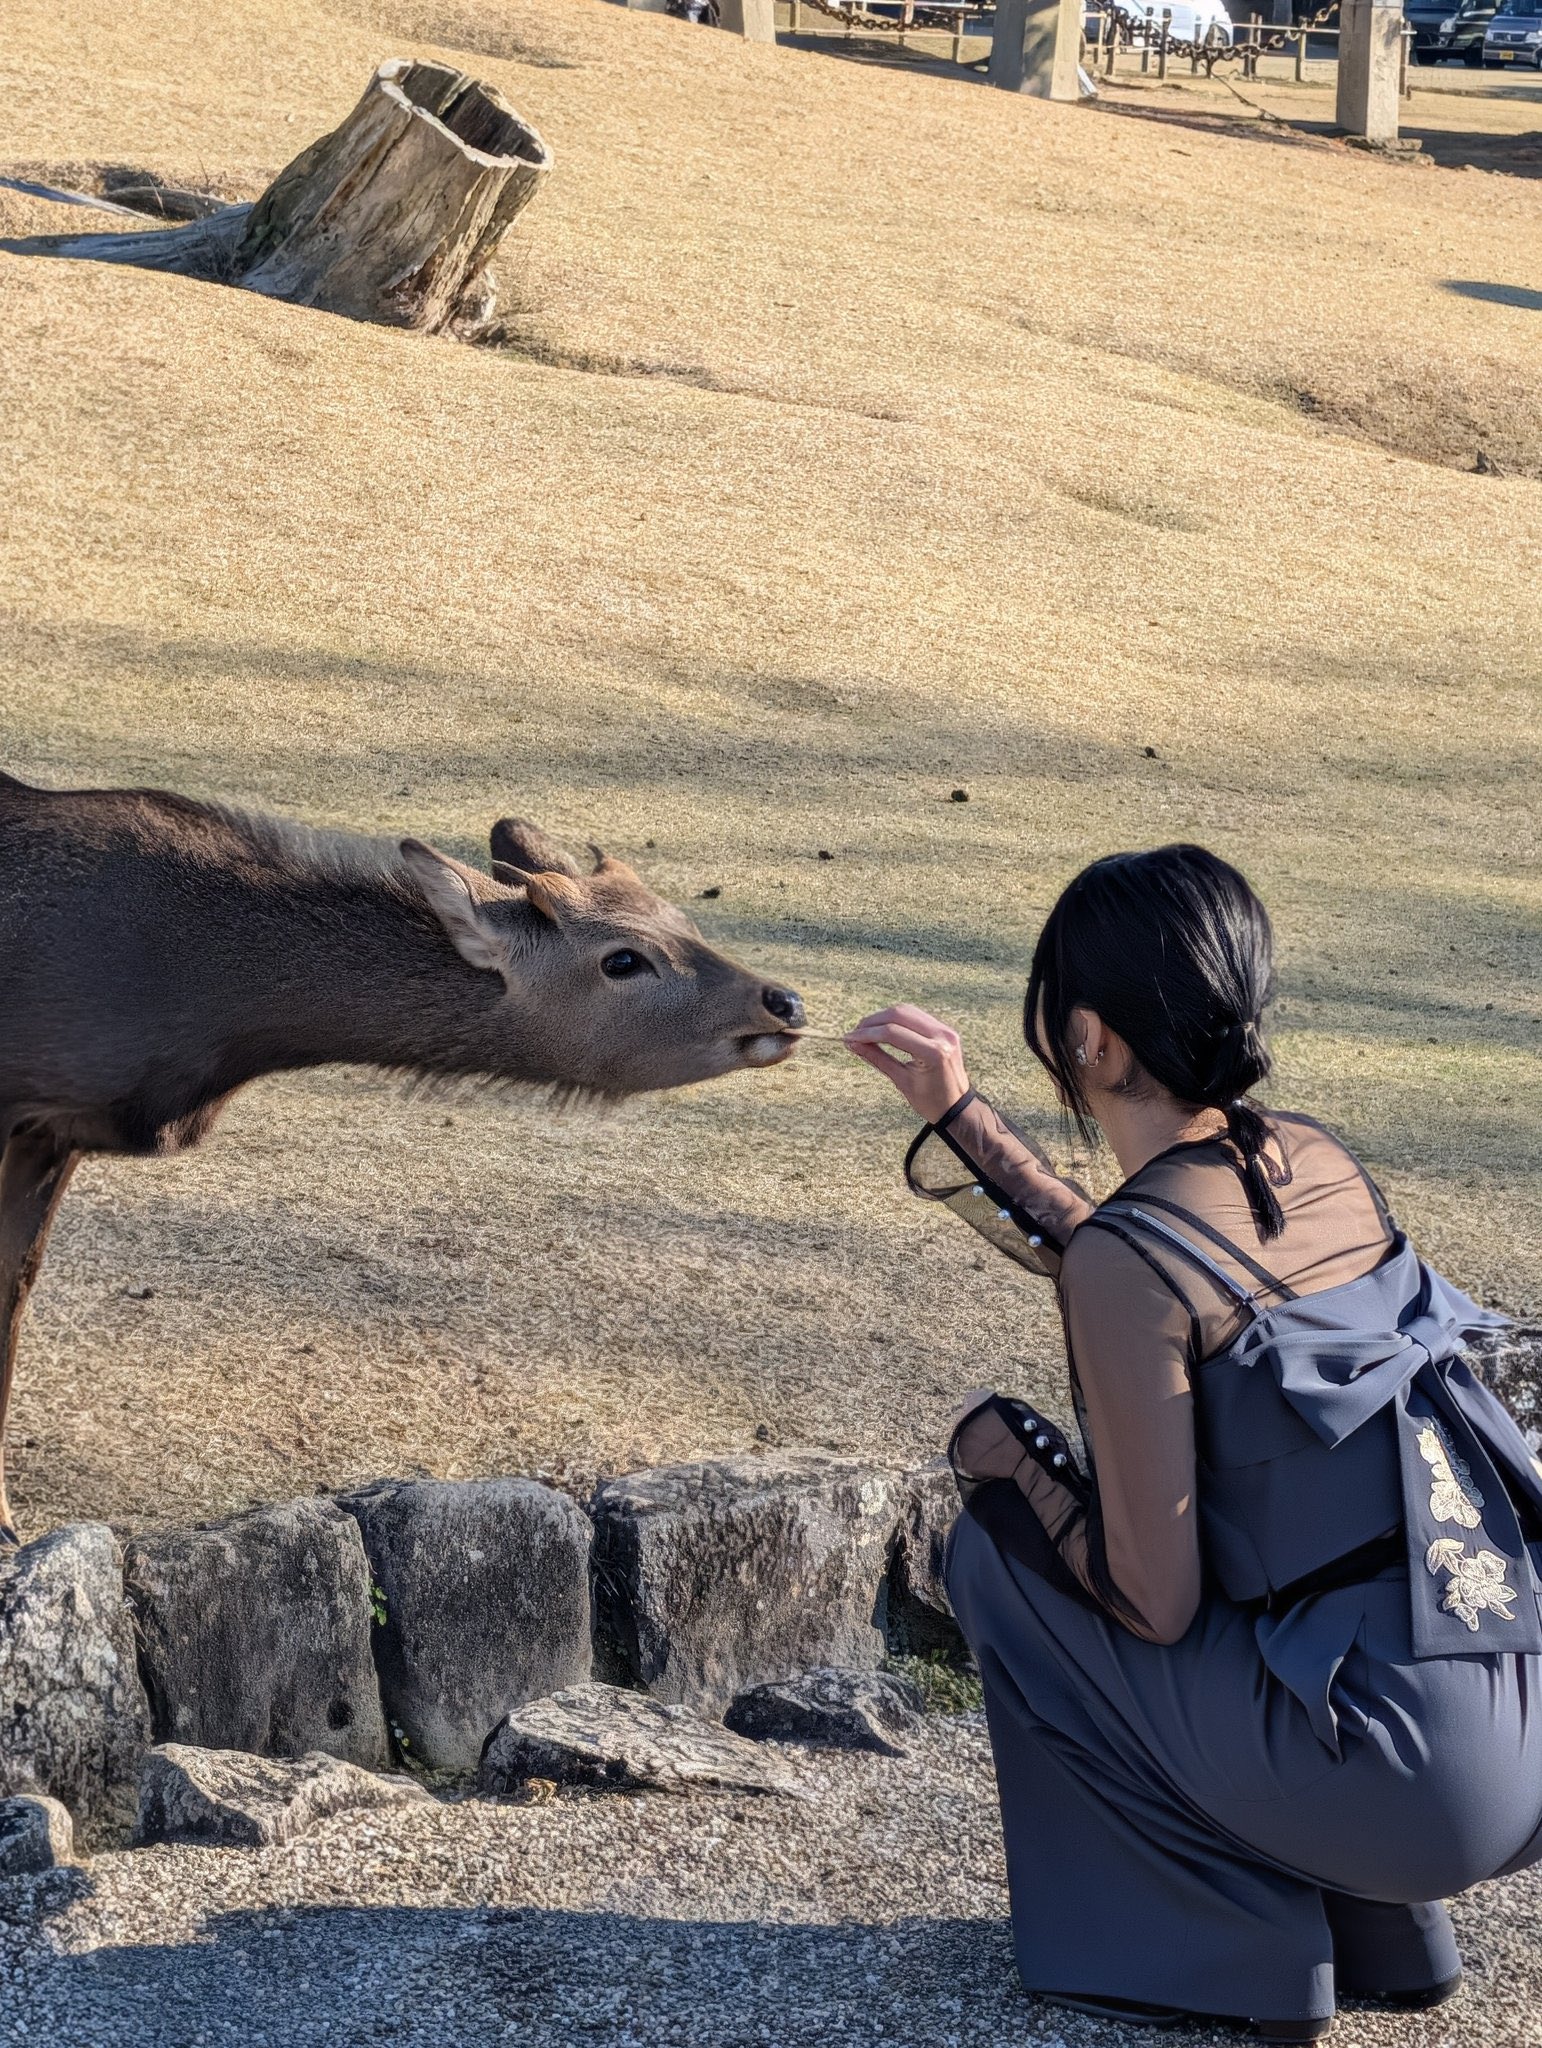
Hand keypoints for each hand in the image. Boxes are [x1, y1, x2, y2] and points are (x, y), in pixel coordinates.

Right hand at [844, 1004, 970, 1124]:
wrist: (957, 1107)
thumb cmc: (931, 1101)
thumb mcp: (901, 1081)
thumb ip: (877, 1058)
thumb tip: (853, 1043)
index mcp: (933, 1052)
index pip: (892, 1033)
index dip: (867, 1033)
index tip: (849, 1038)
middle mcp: (942, 1036)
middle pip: (899, 1014)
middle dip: (873, 1022)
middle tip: (855, 1033)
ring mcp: (946, 1030)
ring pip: (907, 1011)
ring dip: (884, 1017)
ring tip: (866, 1030)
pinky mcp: (945, 1029)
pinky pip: (917, 1016)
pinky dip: (897, 1019)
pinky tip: (883, 1028)